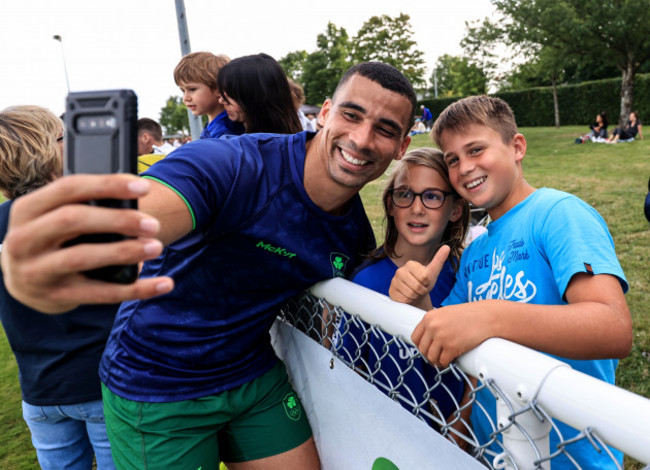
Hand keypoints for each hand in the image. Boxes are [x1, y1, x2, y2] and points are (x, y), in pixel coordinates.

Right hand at [1, 174, 173, 312]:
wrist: (23, 281)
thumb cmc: (52, 237)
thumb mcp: (53, 216)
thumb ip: (83, 204)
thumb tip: (134, 195)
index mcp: (27, 209)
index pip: (69, 188)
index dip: (108, 185)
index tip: (144, 187)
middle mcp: (24, 238)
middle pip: (73, 219)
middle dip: (118, 220)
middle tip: (153, 224)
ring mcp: (37, 270)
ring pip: (83, 257)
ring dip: (124, 251)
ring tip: (156, 247)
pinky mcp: (56, 296)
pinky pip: (101, 294)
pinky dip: (136, 289)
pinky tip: (163, 284)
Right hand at [389, 245, 449, 309]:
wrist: (414, 295)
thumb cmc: (423, 283)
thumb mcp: (433, 272)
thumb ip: (439, 259)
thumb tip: (446, 247)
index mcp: (410, 264)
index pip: (424, 276)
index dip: (427, 283)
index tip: (425, 282)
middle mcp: (400, 271)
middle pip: (417, 286)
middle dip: (421, 291)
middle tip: (420, 289)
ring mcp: (394, 281)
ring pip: (410, 293)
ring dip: (415, 296)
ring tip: (414, 293)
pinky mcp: (391, 292)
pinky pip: (404, 299)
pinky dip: (408, 301)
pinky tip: (407, 297)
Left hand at [411, 302, 491, 367]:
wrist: (486, 317)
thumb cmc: (469, 315)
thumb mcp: (446, 313)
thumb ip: (436, 322)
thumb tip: (429, 337)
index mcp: (429, 317)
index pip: (415, 337)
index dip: (420, 346)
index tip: (426, 349)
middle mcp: (432, 327)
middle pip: (422, 349)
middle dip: (428, 355)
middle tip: (435, 357)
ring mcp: (441, 337)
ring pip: (431, 357)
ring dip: (436, 362)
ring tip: (442, 361)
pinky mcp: (451, 347)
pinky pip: (442, 361)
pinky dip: (445, 364)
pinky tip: (450, 362)